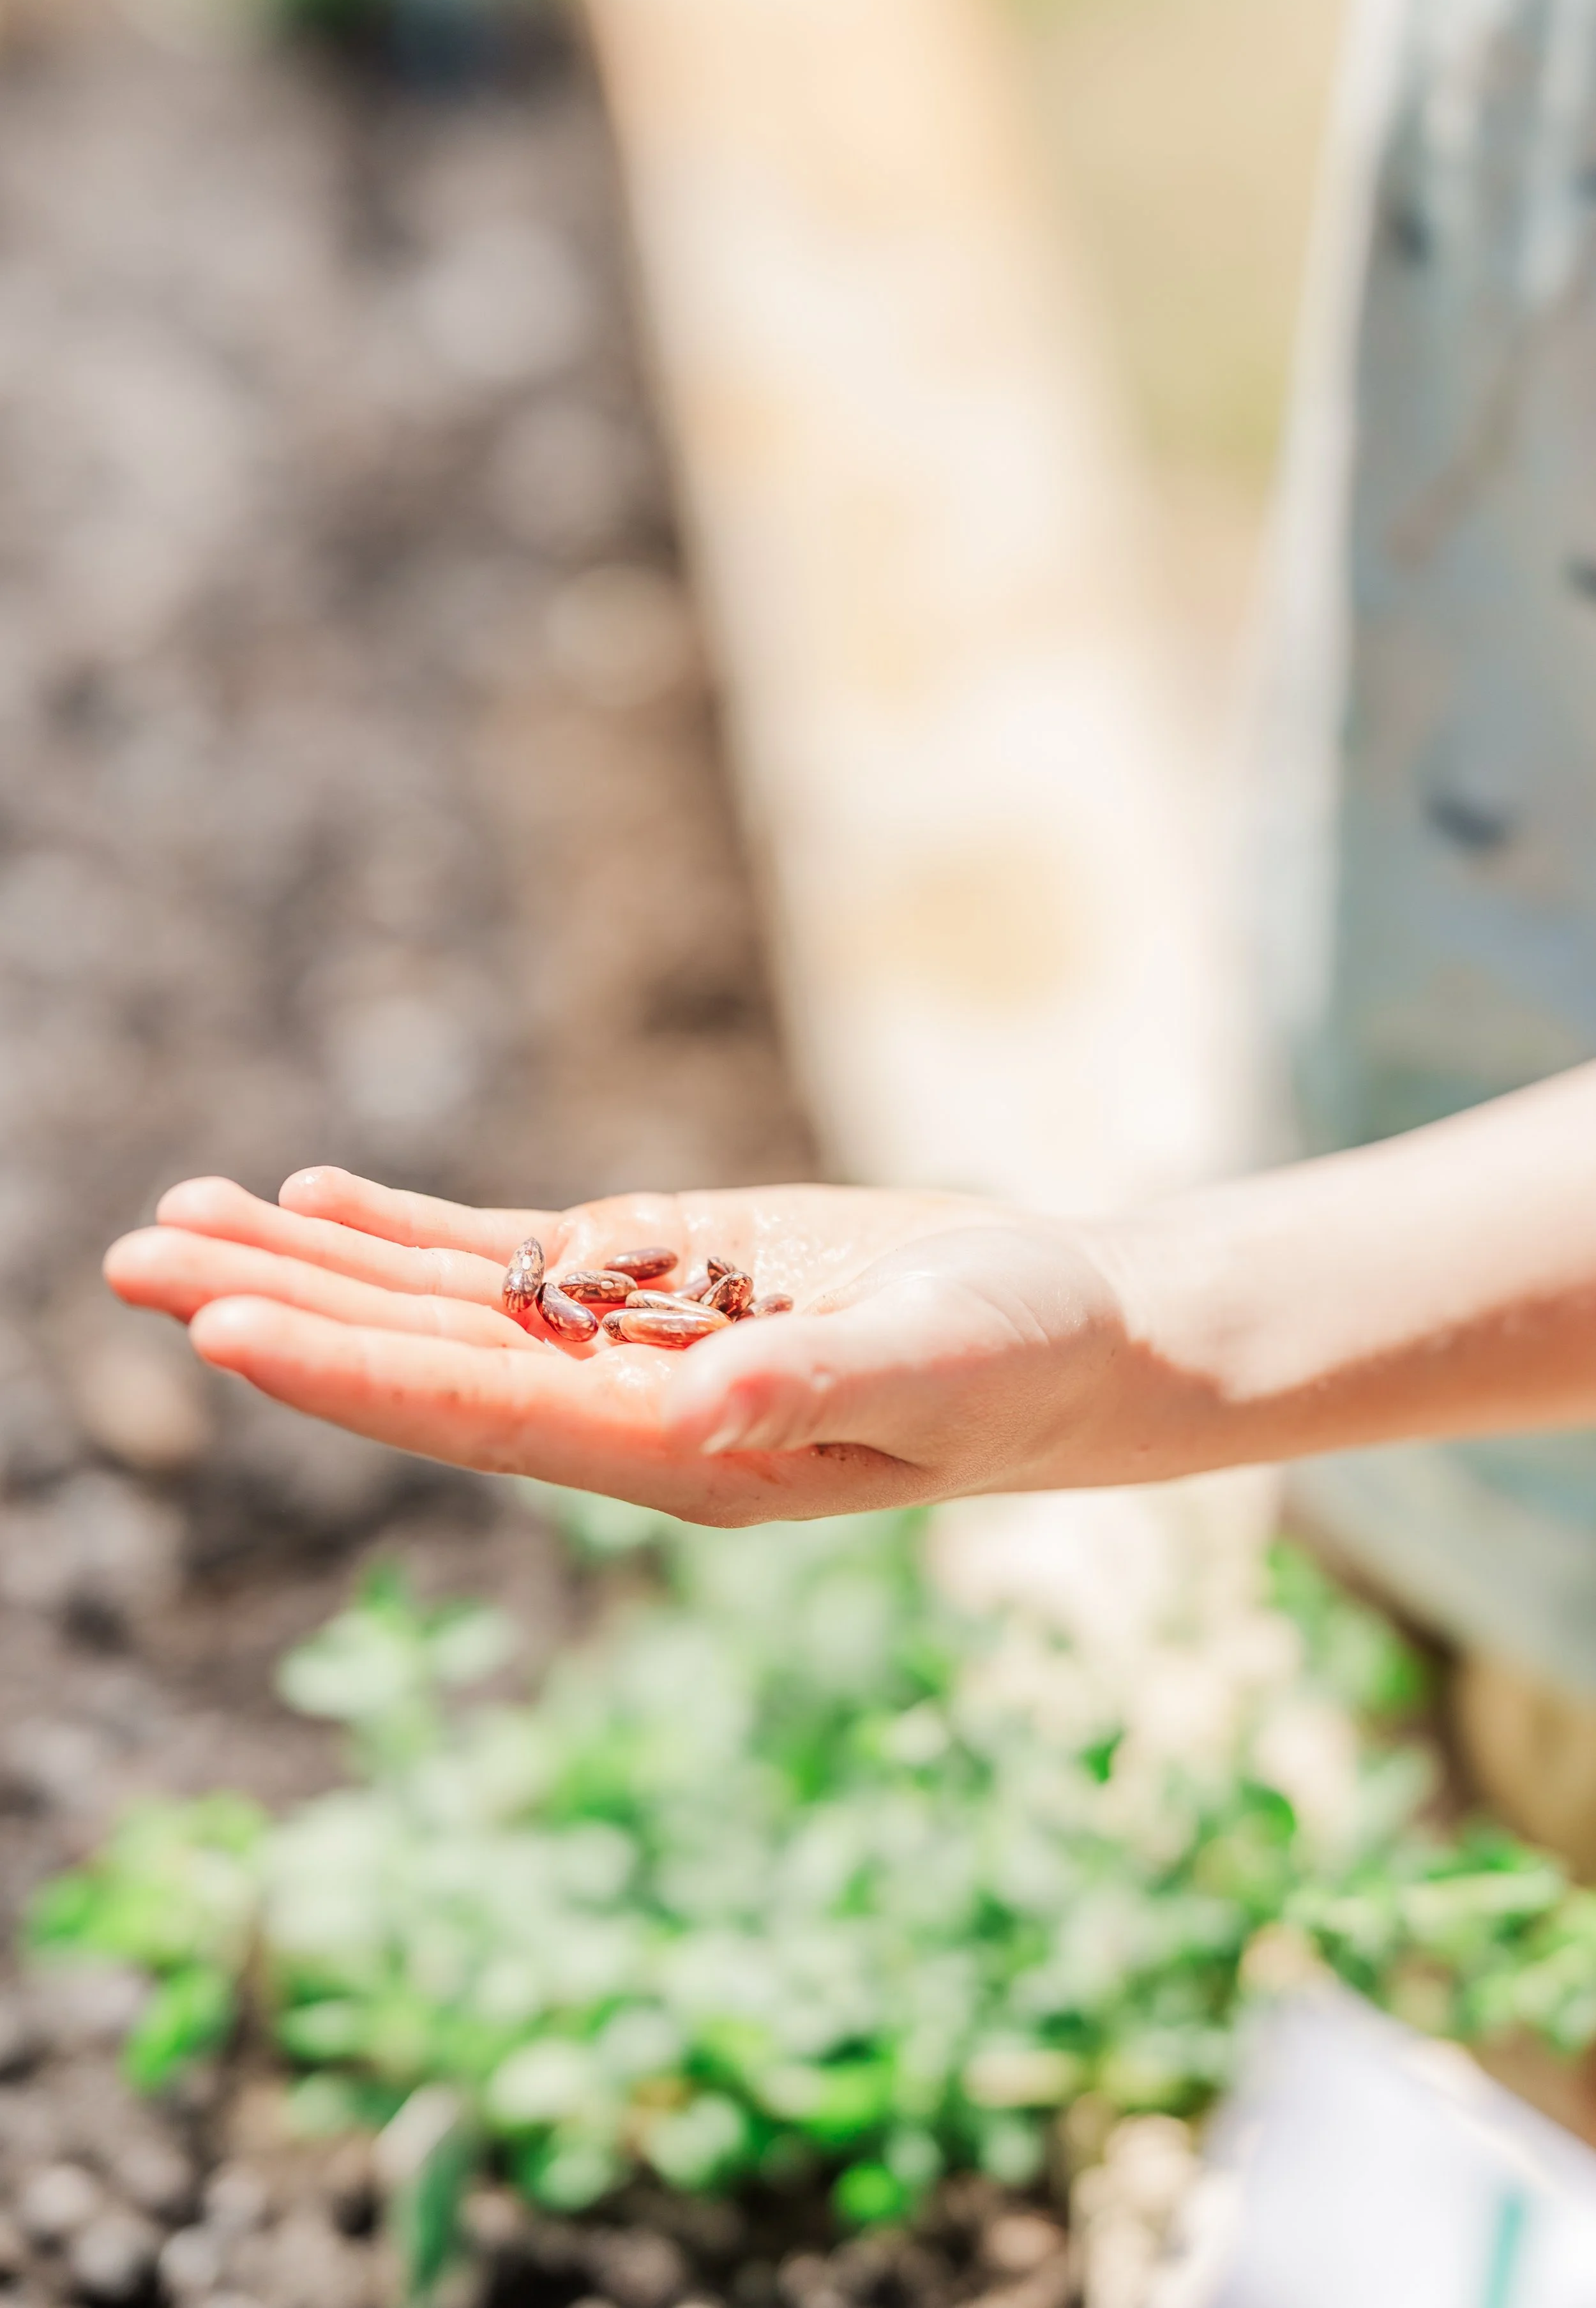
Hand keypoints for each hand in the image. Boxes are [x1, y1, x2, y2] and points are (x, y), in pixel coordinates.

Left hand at [103, 1168, 1141, 1525]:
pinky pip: (505, 1256)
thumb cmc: (1022, 1361)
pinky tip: (317, 1199)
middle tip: (129, 1258)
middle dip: (277, 1309)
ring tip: (176, 1222)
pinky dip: (407, 1230)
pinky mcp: (658, 1275)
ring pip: (439, 1303)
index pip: (482, 1412)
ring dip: (310, 1265)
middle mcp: (625, 1406)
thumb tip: (705, 1406)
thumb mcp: (939, 1366)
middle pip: (420, 1356)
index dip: (353, 1372)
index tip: (222, 1331)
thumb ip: (822, 1382)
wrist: (1065, 1333)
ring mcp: (631, 1341)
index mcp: (679, 1452)